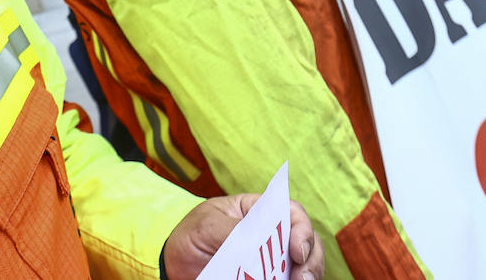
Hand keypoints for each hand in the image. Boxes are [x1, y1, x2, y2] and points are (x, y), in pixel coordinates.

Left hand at [162, 196, 324, 279]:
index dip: (302, 230)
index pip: (293, 213)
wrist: (174, 264)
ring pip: (304, 268)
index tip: (297, 251)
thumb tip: (256, 243)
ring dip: (308, 277)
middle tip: (303, 279)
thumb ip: (233, 230)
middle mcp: (273, 236)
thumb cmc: (191, 235)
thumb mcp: (206, 225)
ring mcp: (272, 262)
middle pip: (308, 243)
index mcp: (259, 212)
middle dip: (311, 261)